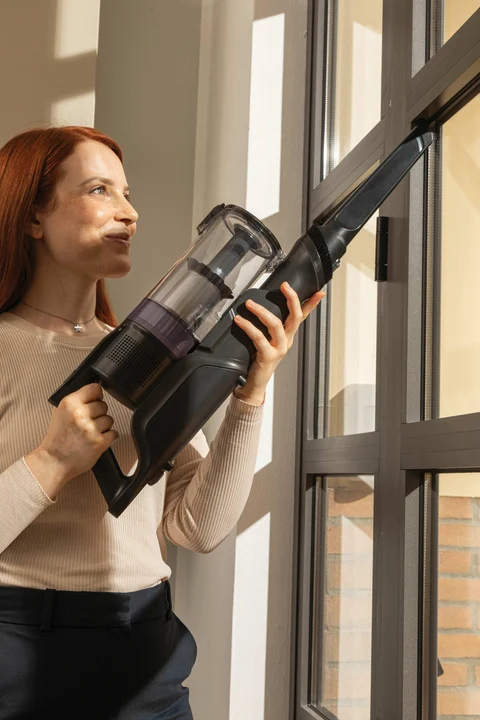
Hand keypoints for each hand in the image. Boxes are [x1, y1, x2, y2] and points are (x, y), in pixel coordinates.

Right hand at [25, 383, 118, 497]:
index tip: (96, 399)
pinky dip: (108, 437)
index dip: (97, 395)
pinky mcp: (99, 442)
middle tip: (88, 423)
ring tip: (90, 433)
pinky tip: (96, 440)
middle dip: (98, 414)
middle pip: (103, 405)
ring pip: (109, 419)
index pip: (94, 388)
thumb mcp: (59, 413)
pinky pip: (114, 433)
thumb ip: (75, 401)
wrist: (53, 462)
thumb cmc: (57, 440)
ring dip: (103, 426)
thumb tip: (93, 392)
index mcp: (70, 404)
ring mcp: (91, 428)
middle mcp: (80, 414)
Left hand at [233, 282, 324, 404]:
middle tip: (285, 286)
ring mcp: (279, 349)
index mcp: (288, 336)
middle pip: (295, 317)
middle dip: (292, 299)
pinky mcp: (268, 356)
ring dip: (262, 311)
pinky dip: (248, 327)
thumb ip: (266, 327)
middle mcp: (286, 341)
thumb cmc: (260, 360)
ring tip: (250, 303)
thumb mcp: (266, 340)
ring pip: (276, 325)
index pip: (302, 317)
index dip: (311, 304)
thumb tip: (257, 307)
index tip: (319, 292)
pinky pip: (259, 337)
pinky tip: (240, 320)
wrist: (255, 382)